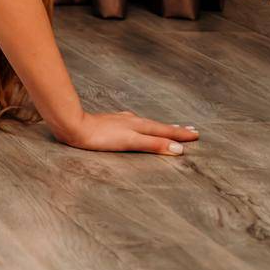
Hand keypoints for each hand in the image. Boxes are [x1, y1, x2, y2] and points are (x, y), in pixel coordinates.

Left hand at [54, 111, 199, 154]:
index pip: (164, 131)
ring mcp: (121, 121)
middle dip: (174, 129)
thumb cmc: (101, 136)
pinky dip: (144, 126)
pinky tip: (137, 124)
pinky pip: (134, 123)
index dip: (180, 134)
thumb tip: (179, 149)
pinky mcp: (110, 123)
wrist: (73, 126)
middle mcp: (132, 121)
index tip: (196, 134)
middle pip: (158, 126)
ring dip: (160, 127)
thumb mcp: (131, 142)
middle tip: (190, 130)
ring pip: (146, 124)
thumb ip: (154, 145)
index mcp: (139, 126)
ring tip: (170, 127)